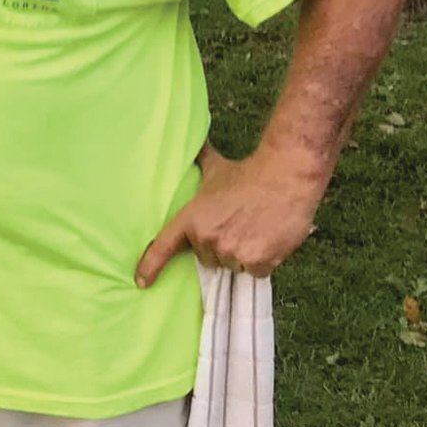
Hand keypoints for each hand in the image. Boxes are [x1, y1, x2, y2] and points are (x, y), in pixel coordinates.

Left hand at [134, 143, 321, 286]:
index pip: (164, 245)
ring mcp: (232, 252)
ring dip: (243, 254)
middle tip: (236, 225)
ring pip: (233, 266)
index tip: (141, 282)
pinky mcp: (258, 261)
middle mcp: (207, 238)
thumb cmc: (248, 173)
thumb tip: (191, 144)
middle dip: (220, 247)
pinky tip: (268, 238)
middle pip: (208, 258)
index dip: (150, 266)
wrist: (285, 177)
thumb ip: (198, 162)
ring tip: (254, 229)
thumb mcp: (214, 168)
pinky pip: (256, 271)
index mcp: (191, 218)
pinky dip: (263, 260)